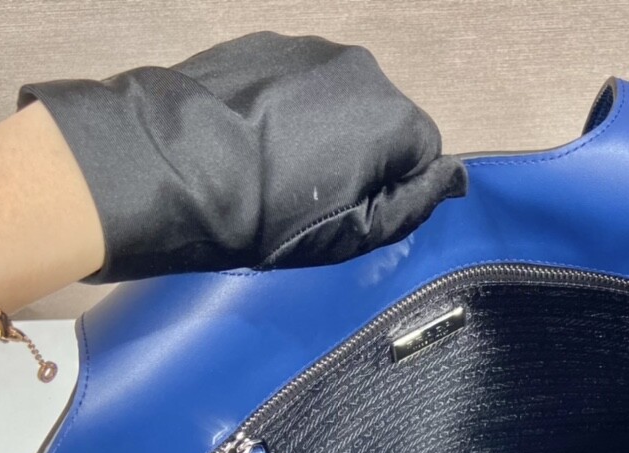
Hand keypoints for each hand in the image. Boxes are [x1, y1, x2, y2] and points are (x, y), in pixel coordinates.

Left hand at [19, 32, 466, 281]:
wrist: (173, 172)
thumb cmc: (275, 218)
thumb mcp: (358, 233)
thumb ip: (417, 201)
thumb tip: (455, 176)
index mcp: (392, 115)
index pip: (424, 151)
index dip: (394, 187)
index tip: (353, 211)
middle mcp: (361, 68)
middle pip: (383, 119)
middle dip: (361, 153)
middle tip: (313, 195)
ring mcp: (308, 50)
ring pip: (339, 98)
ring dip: (323, 129)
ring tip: (278, 167)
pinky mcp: (262, 44)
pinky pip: (295, 83)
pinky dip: (285, 110)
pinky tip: (253, 141)